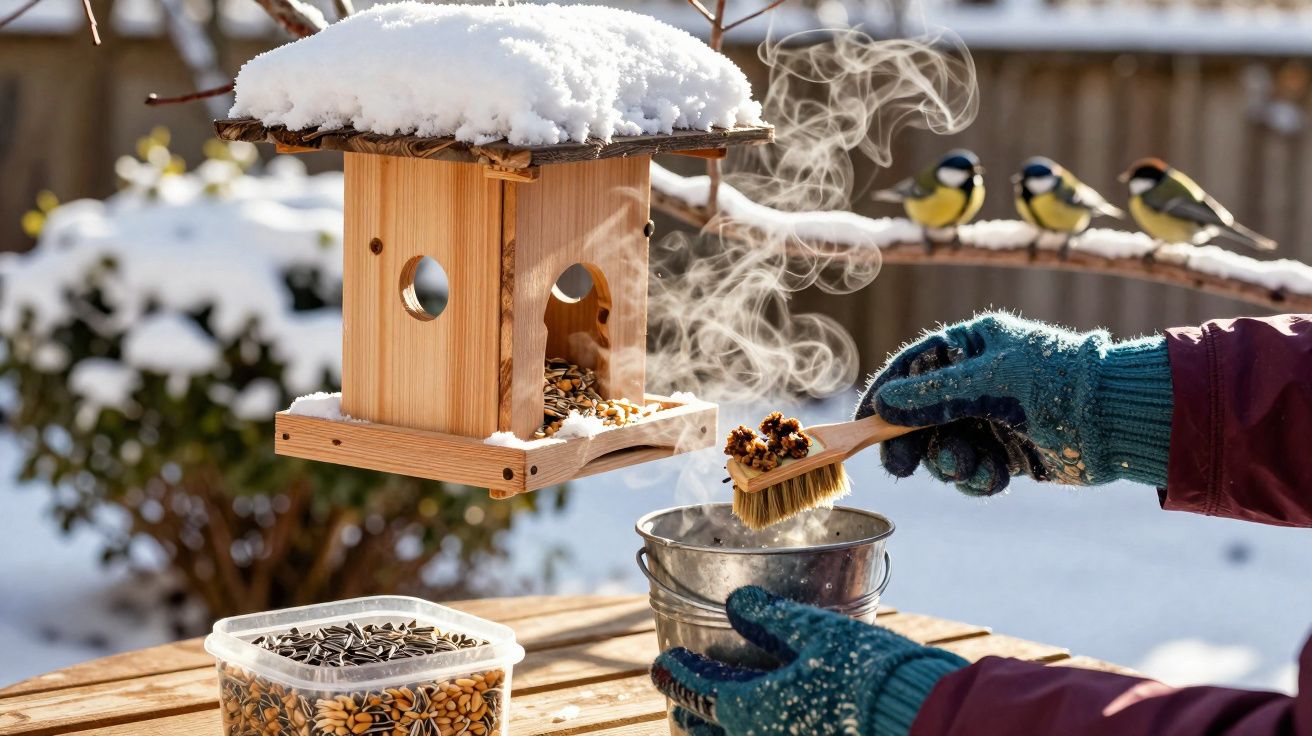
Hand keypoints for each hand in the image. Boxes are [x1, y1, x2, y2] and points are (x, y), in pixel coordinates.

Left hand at [650, 586, 966, 735]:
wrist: (916, 720)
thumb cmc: (864, 670)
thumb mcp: (814, 631)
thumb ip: (769, 617)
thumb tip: (737, 601)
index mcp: (749, 709)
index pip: (697, 692)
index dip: (676, 674)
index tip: (663, 663)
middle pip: (709, 732)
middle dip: (691, 712)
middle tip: (681, 698)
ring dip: (719, 731)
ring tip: (714, 718)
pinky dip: (754, 733)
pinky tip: (767, 722)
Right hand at [856, 312, 1171, 493]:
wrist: (1118, 420)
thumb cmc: (1058, 382)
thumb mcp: (990, 381)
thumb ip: (935, 393)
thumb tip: (884, 402)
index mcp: (972, 347)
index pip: (913, 368)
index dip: (885, 394)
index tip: (863, 422)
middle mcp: (977, 381)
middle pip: (921, 414)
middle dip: (914, 441)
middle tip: (901, 466)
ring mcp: (991, 418)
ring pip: (944, 446)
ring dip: (950, 463)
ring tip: (971, 468)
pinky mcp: (1007, 451)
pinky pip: (972, 469)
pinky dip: (977, 478)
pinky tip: (994, 478)